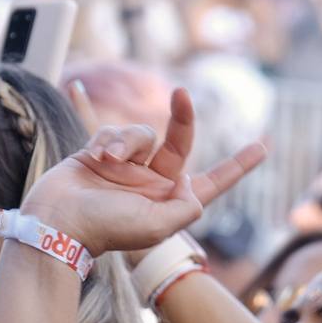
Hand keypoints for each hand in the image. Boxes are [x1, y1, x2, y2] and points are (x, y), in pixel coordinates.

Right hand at [22, 87, 264, 255]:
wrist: (57, 222)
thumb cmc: (107, 228)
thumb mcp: (158, 227)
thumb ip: (187, 207)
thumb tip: (192, 183)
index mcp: (172, 201)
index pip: (213, 182)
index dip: (238, 166)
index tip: (263, 147)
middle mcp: (154, 183)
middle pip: (179, 141)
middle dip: (183, 117)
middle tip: (182, 94)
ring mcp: (129, 168)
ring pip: (143, 134)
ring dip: (127, 141)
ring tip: (107, 161)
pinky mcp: (102, 154)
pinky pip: (114, 132)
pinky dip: (106, 141)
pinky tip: (93, 157)